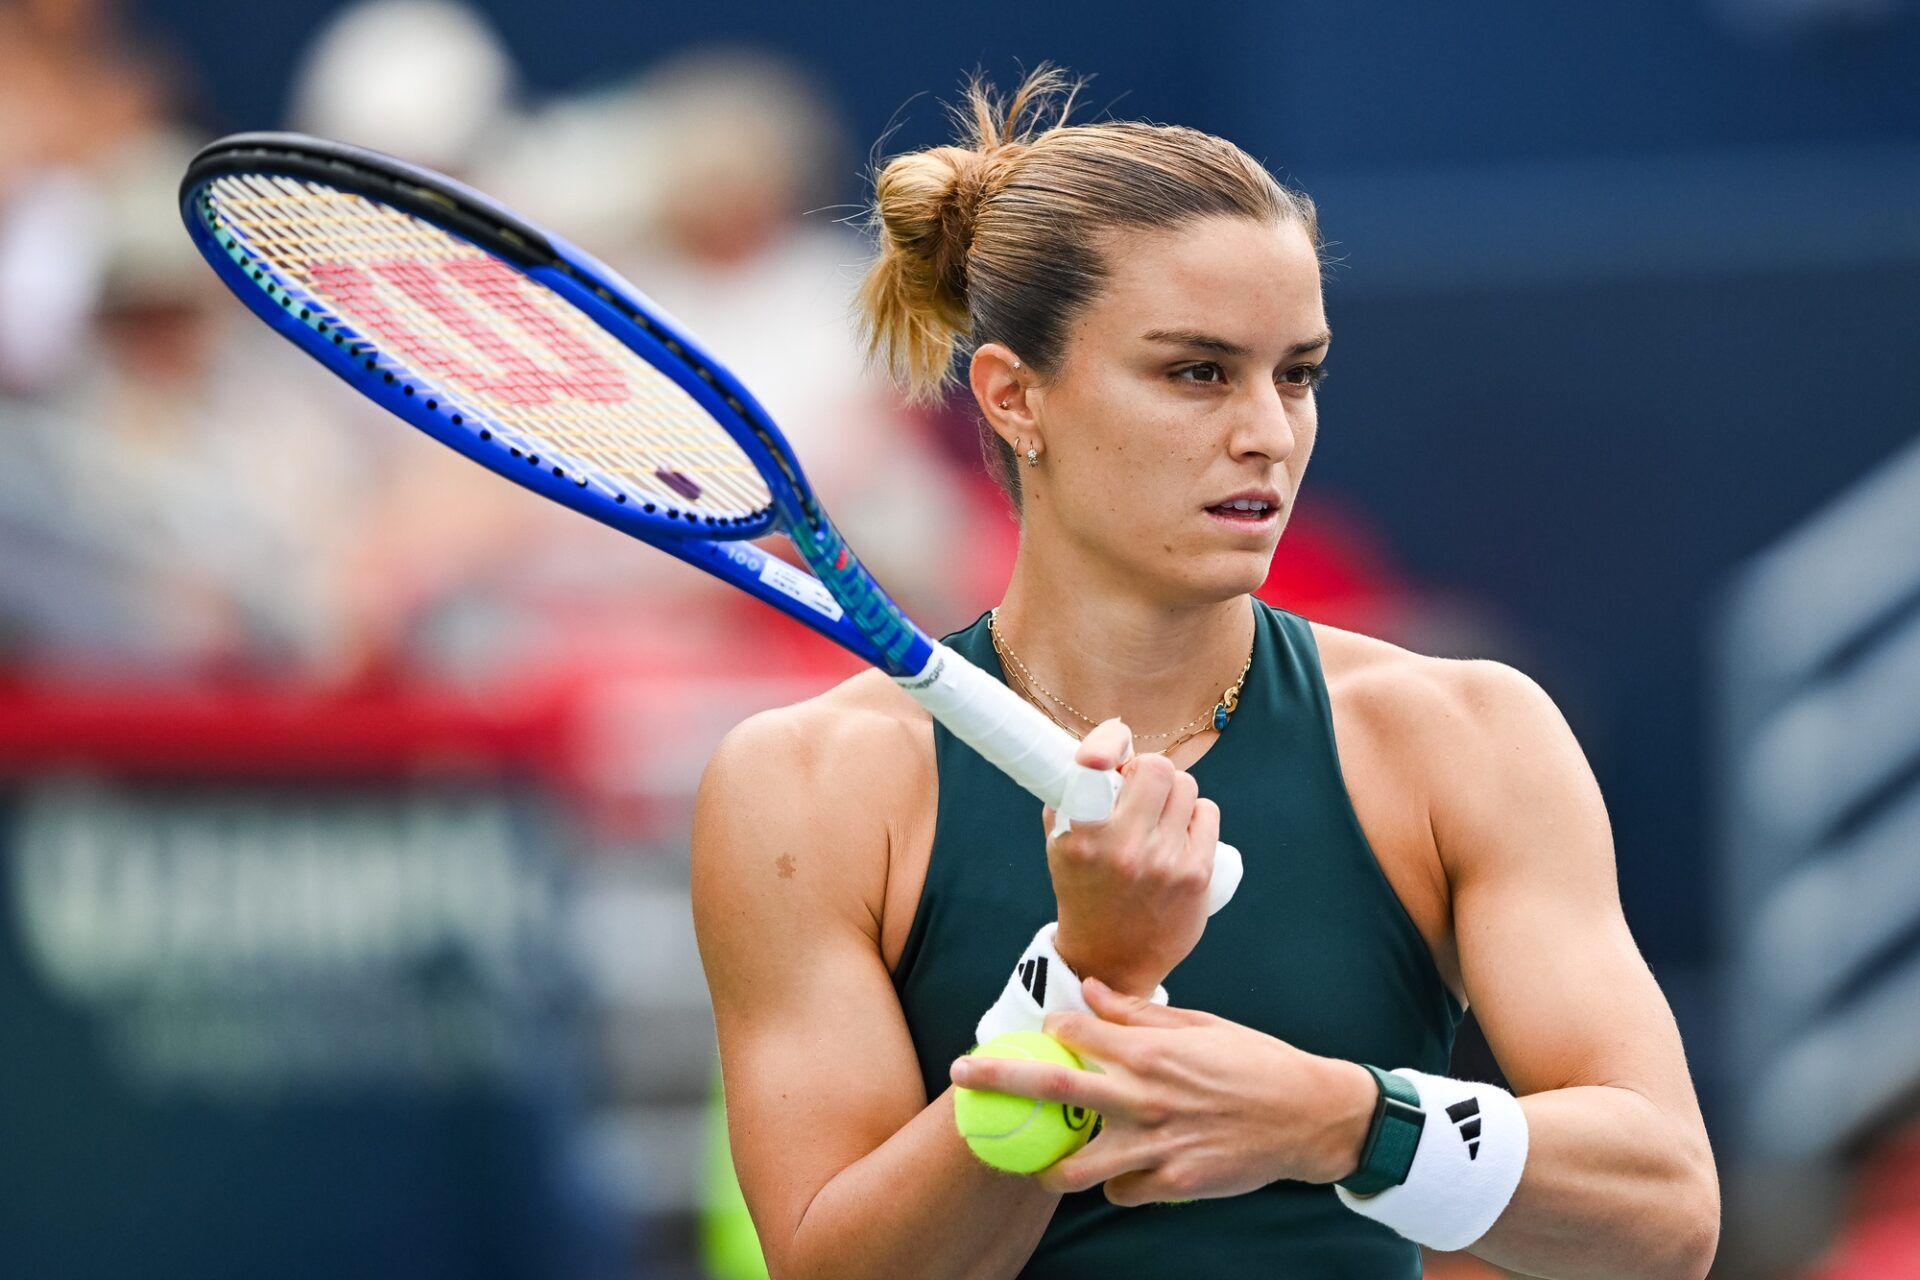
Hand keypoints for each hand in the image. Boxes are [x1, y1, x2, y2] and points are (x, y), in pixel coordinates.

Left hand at [947, 978, 1377, 1204]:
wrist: (1309, 1116)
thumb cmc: (1254, 1062)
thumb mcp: (1199, 1024)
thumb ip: (1139, 1012)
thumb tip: (1088, 991)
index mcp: (1149, 1049)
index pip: (1071, 1033)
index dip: (1048, 1029)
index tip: (1039, 1031)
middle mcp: (1144, 1096)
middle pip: (1052, 1087)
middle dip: (998, 1078)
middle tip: (960, 1076)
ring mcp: (1156, 1145)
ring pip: (1074, 1164)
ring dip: (1049, 1162)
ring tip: (1038, 1159)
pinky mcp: (1173, 1184)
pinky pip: (1120, 1191)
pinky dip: (1114, 1183)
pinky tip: (1122, 1169)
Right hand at [1042, 719, 1218, 996]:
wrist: (1111, 959)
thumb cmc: (1084, 888)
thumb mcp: (1060, 842)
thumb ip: (1071, 791)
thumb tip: (1105, 746)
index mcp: (1082, 837)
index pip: (1095, 764)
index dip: (1107, 742)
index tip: (1108, 751)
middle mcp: (1122, 848)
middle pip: (1157, 767)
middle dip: (1148, 772)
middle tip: (1138, 792)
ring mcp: (1164, 862)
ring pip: (1186, 786)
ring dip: (1172, 795)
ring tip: (1157, 820)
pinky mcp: (1196, 875)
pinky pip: (1207, 813)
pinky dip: (1194, 818)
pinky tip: (1178, 837)